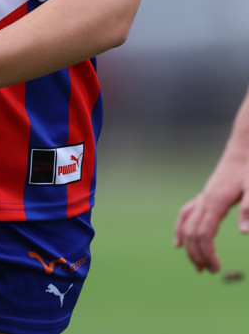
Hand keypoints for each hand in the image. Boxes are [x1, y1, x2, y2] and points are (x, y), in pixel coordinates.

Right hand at [174, 153, 248, 272]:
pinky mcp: (205, 196)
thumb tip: (243, 233)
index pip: (204, 233)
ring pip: (186, 224)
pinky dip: (180, 229)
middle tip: (210, 272)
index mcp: (215, 202)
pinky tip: (178, 242)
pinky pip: (186, 214)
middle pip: (192, 232)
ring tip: (197, 265)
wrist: (244, 150)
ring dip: (189, 246)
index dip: (207, 253)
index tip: (217, 269)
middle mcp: (205, 200)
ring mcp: (203, 197)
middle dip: (197, 254)